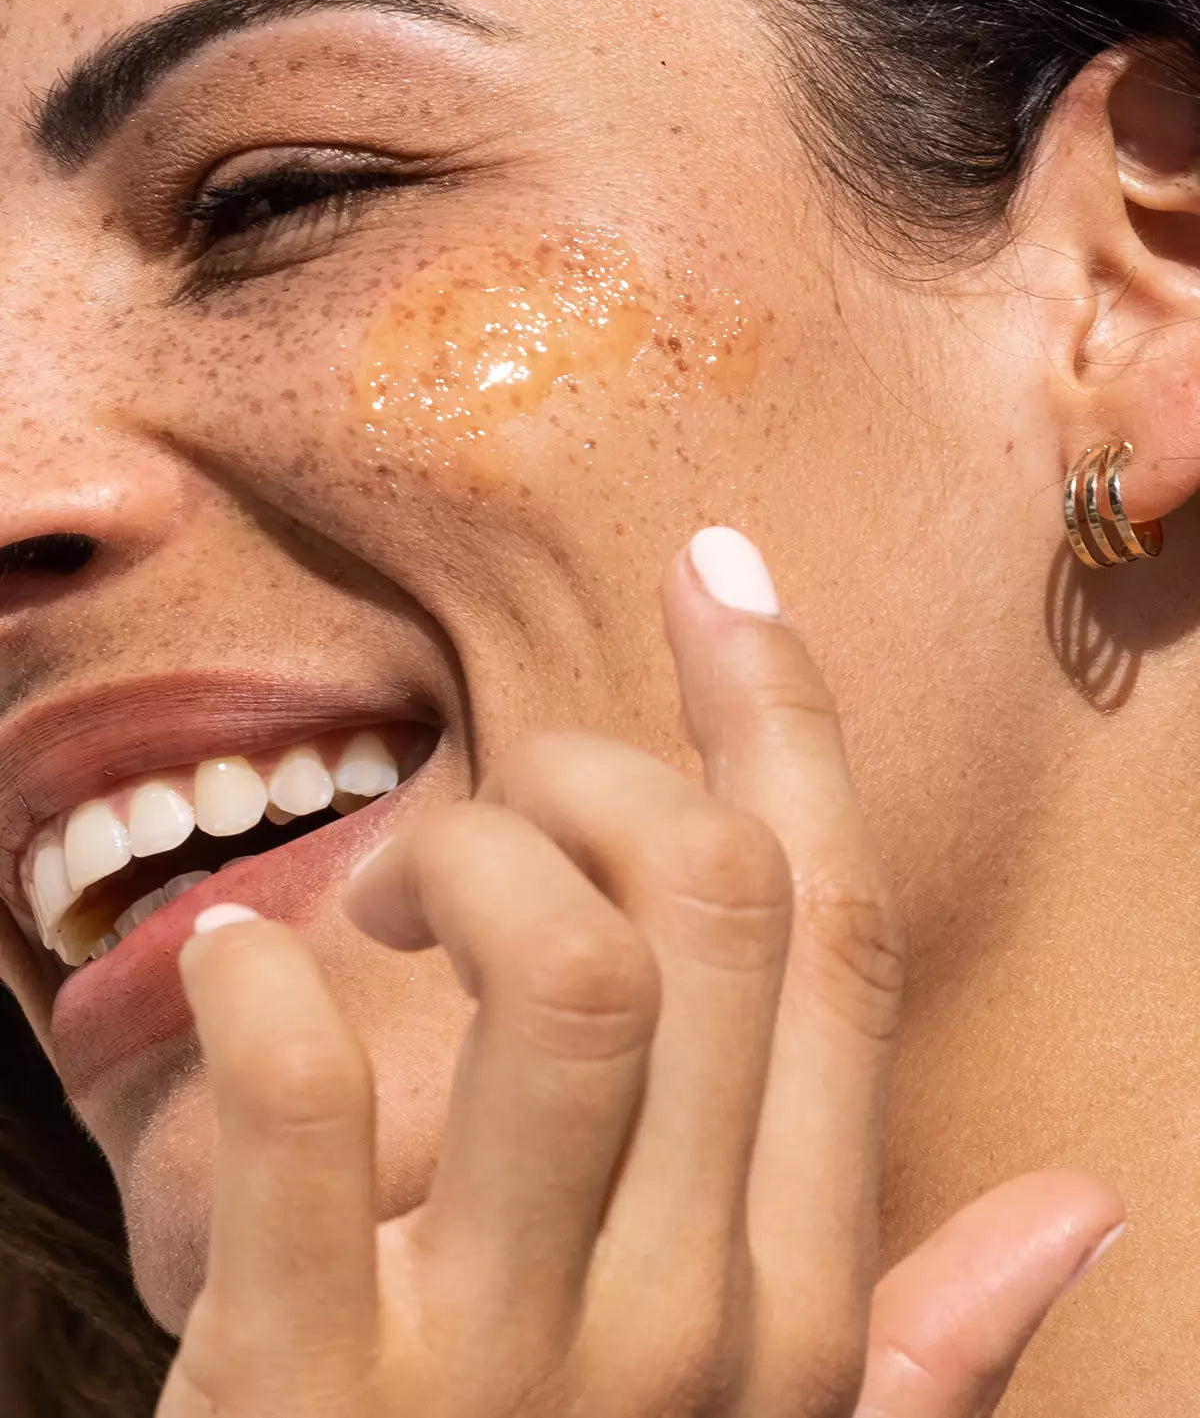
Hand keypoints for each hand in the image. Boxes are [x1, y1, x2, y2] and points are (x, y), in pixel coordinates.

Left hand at [157, 527, 1123, 1417]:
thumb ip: (928, 1347)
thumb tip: (1082, 1204)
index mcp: (798, 1294)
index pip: (829, 936)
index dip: (785, 727)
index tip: (723, 581)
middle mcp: (690, 1309)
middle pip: (712, 906)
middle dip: (607, 769)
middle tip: (509, 784)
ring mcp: (503, 1360)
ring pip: (564, 966)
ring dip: (465, 862)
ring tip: (385, 895)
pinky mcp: (304, 1396)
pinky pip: (298, 1107)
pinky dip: (258, 990)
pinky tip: (234, 964)